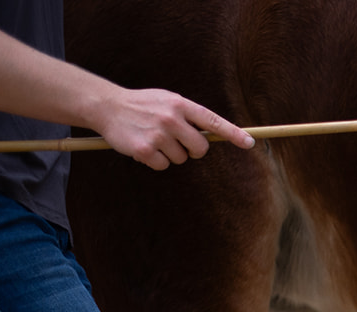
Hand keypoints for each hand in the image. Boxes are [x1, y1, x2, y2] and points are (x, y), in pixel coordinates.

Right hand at [94, 87, 254, 169]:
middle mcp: (171, 118)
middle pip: (201, 148)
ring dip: (171, 154)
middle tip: (177, 141)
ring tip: (153, 138)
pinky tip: (144, 147)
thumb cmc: (144, 105)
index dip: (233, 134)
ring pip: (181, 159)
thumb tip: (215, 134)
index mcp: (180, 104)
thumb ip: (190, 115)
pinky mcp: (145, 150)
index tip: (249, 143)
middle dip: (193, 150)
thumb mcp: (168, 101)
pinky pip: (163, 166)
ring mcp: (158, 134)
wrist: (107, 105)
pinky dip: (156, 161)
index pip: (213, 121)